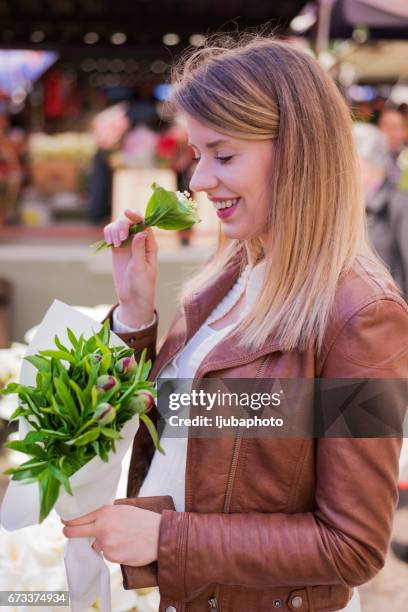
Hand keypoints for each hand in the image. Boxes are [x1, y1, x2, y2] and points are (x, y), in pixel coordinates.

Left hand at [62, 504, 160, 565]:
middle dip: (69, 532)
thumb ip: (106, 513)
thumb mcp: (123, 509)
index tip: (65, 522)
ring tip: (120, 538)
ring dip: (102, 543)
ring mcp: (106, 543)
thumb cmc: (143, 520)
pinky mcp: (112, 556)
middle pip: (76, 532)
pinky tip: (125, 546)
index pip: (79, 517)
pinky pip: (107, 554)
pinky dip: (113, 551)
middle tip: (67, 531)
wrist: (159, 535)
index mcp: (105, 512)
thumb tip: (91, 518)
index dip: (69, 520)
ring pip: (95, 545)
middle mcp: (102, 527)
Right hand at [104, 210, 157, 326]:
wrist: (133, 298)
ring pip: (120, 226)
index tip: (126, 213)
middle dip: (123, 224)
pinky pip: (112, 234)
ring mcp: (128, 244)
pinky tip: (109, 242)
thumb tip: (141, 231)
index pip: (144, 224)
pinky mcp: (117, 249)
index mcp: (150, 245)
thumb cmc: (142, 284)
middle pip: (131, 222)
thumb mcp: (141, 267)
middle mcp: (139, 242)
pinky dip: (108, 233)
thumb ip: (139, 249)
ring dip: (115, 229)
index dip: (136, 216)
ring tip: (115, 243)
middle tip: (120, 239)